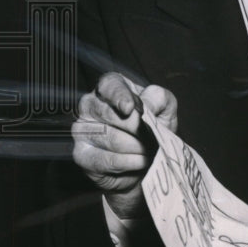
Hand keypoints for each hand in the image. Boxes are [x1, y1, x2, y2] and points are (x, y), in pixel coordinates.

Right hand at [72, 73, 177, 220]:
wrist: (149, 160)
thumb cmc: (154, 126)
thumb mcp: (165, 107)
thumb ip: (158, 99)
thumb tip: (146, 105)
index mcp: (111, 87)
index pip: (109, 85)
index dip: (119, 96)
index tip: (130, 108)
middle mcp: (91, 105)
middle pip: (109, 113)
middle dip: (136, 127)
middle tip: (152, 136)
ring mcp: (82, 131)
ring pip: (110, 138)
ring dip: (137, 147)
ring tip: (150, 149)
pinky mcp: (82, 156)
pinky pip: (105, 160)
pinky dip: (128, 162)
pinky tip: (140, 161)